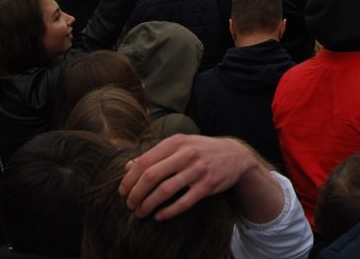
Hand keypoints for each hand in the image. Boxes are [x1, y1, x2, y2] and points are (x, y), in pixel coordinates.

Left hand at [119, 135, 257, 220]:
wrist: (236, 154)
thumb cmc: (201, 150)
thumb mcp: (180, 145)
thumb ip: (156, 154)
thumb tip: (128, 167)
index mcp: (176, 142)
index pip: (144, 162)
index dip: (129, 179)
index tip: (123, 191)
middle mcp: (187, 154)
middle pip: (151, 176)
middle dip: (135, 194)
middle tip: (129, 204)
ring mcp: (198, 169)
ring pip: (164, 191)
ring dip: (148, 205)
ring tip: (141, 212)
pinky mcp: (208, 185)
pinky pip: (183, 202)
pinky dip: (168, 212)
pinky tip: (159, 216)